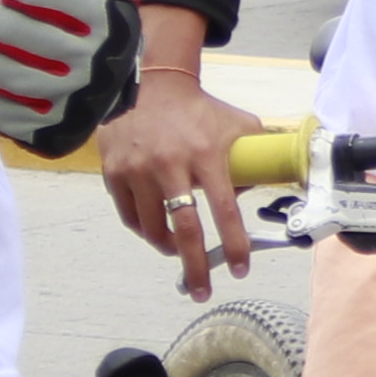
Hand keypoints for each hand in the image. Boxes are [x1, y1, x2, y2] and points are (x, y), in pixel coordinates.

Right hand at [90, 68, 264, 288]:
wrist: (153, 86)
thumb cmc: (201, 112)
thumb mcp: (237, 128)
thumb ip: (253, 160)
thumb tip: (260, 196)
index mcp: (206, 155)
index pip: (224, 210)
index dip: (234, 244)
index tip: (241, 268)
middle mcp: (170, 165)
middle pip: (184, 230)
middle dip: (196, 267)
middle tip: (203, 290)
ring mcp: (138, 169)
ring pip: (152, 229)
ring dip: (169, 247)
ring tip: (180, 252)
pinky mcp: (115, 171)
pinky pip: (130, 216)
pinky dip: (144, 230)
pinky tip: (156, 229)